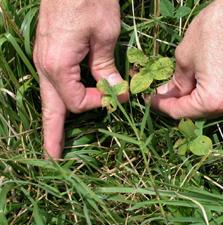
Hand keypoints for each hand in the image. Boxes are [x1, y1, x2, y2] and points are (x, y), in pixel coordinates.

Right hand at [33, 0, 127, 158]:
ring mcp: (46, 58)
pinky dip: (60, 97)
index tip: (117, 95)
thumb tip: (114, 90)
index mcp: (57, 64)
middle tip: (54, 156)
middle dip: (52, 132)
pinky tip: (65, 104)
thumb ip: (106, 67)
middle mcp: (46, 65)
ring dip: (55, 116)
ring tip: (57, 137)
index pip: (77, 102)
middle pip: (50, 108)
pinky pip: (54, 82)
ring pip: (50, 96)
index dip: (98, 103)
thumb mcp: (104, 35)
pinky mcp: (51, 52)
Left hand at [148, 0, 222, 119]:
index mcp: (215, 100)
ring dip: (191, 100)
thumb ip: (176, 83)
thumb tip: (167, 94)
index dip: (160, 106)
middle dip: (175, 103)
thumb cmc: (216, 28)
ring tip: (174, 88)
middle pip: (196, 113)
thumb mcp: (185, 57)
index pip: (180, 112)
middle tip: (159, 94)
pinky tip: (194, 84)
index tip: (148, 99)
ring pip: (209, 108)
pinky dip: (207, 95)